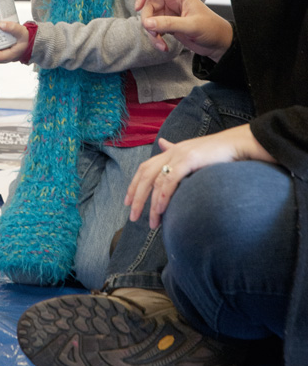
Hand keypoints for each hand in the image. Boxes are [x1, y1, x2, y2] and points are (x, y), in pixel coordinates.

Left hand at [125, 125, 275, 228]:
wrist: (238, 144)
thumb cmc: (218, 152)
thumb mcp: (192, 153)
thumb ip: (176, 152)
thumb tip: (161, 143)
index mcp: (171, 151)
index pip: (145, 167)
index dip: (134, 184)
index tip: (127, 201)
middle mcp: (172, 152)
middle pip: (145, 175)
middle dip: (136, 196)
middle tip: (132, 217)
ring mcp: (180, 155)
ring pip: (156, 181)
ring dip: (150, 203)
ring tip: (151, 222)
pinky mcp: (189, 159)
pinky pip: (170, 179)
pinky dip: (163, 195)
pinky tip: (160, 209)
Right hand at [135, 0, 232, 61]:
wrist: (219, 44)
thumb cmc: (211, 29)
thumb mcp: (191, 25)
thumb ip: (168, 24)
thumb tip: (147, 23)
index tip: (137, 7)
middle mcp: (172, 2)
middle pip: (149, 5)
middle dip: (147, 20)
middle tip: (153, 33)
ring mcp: (169, 15)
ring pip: (150, 20)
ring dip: (152, 33)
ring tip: (161, 45)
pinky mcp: (169, 26)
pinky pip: (155, 30)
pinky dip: (156, 39)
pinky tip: (163, 47)